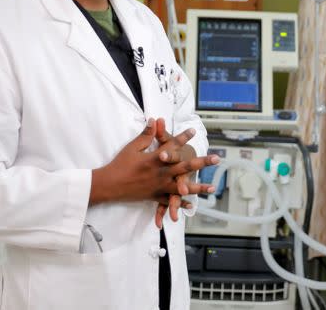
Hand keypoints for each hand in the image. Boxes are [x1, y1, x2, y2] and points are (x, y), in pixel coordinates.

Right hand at [89, 119, 218, 205]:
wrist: (109, 185)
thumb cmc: (119, 164)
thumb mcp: (132, 147)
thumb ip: (146, 135)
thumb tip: (154, 120)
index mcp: (155, 159)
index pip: (172, 146)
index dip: (183, 137)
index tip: (194, 131)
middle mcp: (160, 173)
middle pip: (184, 167)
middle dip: (202, 162)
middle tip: (216, 159)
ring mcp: (159, 186)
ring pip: (182, 188)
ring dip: (198, 187)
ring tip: (212, 187)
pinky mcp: (154, 196)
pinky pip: (170, 201)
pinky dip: (181, 204)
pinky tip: (192, 205)